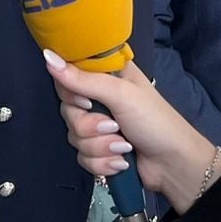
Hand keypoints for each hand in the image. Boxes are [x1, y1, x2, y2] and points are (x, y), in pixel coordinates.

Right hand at [45, 51, 217, 212]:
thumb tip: (47, 57)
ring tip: (123, 146)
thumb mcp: (120, 94)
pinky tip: (121, 161)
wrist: (173, 165)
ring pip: (74, 136)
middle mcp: (100, 98)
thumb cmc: (154, 120)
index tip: (85, 102)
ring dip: (100, 147)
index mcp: (107, 75)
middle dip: (89, 126)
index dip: (72, 92)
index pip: (69, 76)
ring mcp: (99, 126)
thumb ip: (83, 79)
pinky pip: (82, 157)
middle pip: (68, 111)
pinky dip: (102, 162)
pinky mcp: (99, 150)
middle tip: (113, 126)